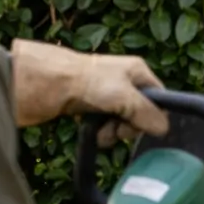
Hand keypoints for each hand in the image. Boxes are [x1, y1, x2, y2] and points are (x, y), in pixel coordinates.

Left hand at [9, 39, 169, 144]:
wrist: (40, 82)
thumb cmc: (82, 80)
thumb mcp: (124, 96)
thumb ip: (147, 113)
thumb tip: (163, 128)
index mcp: (136, 71)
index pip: (158, 98)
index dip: (151, 116)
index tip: (137, 126)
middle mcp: (123, 81)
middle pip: (140, 113)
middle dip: (129, 127)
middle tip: (116, 130)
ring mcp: (104, 94)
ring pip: (121, 121)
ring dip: (113, 132)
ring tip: (101, 132)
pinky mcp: (87, 106)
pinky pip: (103, 124)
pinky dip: (100, 131)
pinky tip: (92, 131)